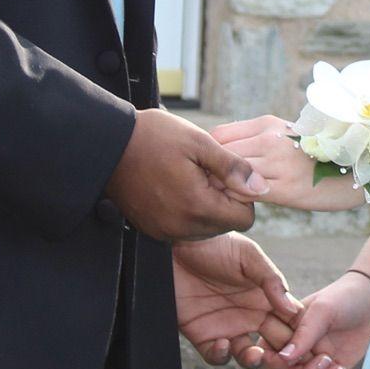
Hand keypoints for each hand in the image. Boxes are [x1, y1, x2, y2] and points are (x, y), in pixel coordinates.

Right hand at [105, 108, 267, 241]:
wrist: (107, 144)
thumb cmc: (153, 137)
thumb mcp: (199, 143)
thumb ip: (233, 167)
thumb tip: (261, 186)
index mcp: (197, 207)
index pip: (245, 218)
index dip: (242, 194)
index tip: (225, 173)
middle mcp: (181, 227)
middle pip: (226, 225)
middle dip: (223, 200)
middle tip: (204, 172)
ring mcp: (164, 231)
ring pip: (205, 228)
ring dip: (205, 206)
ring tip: (188, 177)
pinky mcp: (152, 229)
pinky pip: (183, 228)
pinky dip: (186, 211)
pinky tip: (174, 185)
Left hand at [173, 233, 301, 368]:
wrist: (175, 245)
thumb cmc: (216, 244)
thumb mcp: (248, 255)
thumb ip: (271, 280)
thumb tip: (293, 309)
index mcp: (265, 297)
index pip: (289, 322)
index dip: (299, 336)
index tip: (307, 344)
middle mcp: (249, 315)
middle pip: (273, 344)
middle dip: (281, 355)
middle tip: (283, 357)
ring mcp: (227, 327)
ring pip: (248, 356)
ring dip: (254, 361)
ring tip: (254, 354)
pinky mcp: (202, 335)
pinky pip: (217, 356)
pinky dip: (222, 356)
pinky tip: (222, 344)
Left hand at [212, 115, 366, 212]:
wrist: (361, 170)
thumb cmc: (320, 156)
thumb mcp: (288, 137)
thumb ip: (257, 141)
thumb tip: (224, 151)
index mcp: (268, 123)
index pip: (219, 134)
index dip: (209, 154)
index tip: (209, 170)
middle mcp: (270, 138)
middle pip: (219, 153)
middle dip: (210, 171)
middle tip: (208, 189)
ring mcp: (278, 163)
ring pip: (229, 174)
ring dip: (221, 187)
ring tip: (221, 200)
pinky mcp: (287, 189)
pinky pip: (246, 193)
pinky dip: (237, 200)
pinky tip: (241, 207)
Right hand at [269, 270, 369, 368]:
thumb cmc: (343, 297)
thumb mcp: (323, 310)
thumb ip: (304, 334)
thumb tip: (284, 359)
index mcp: (284, 328)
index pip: (268, 353)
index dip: (273, 363)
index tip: (292, 362)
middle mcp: (295, 348)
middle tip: (328, 360)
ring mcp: (312, 362)